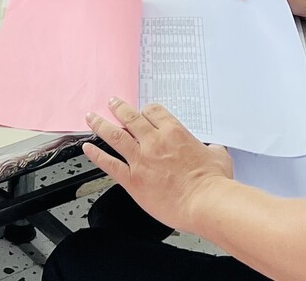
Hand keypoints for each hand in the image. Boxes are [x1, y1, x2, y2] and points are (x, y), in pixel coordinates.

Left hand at [82, 98, 234, 232]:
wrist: (205, 202)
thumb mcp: (219, 156)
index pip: (154, 112)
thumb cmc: (213, 182)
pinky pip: (109, 164)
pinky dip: (96, 155)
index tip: (142, 112)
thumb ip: (212, 149)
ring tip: (91, 118)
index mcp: (174, 133)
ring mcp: (141, 160)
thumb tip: (214, 150)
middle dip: (119, 108)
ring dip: (100, 125)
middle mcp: (154, 142)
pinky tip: (87, 149)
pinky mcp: (132, 180)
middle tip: (112, 103)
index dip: (145, 111)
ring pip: (115, 136)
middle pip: (130, 118)